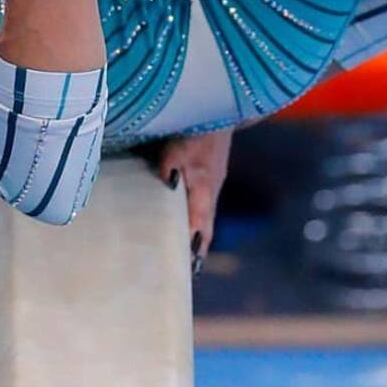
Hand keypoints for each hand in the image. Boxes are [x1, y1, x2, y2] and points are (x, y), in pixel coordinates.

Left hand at [151, 126, 233, 267]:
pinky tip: (183, 224)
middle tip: (185, 274)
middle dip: (196, 250)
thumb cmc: (196, 129)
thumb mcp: (178, 145)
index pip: (200, 226)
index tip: (187, 270)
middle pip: (204, 228)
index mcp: (204, 189)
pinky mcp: (208, 178)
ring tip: (182, 259)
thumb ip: (170, 166)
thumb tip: (165, 186)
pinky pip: (201, 206)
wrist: (220, 111)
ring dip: (196, 236)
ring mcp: (211, 185)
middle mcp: (210, 191)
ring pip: (204, 217)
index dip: (194, 248)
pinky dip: (195, 220)